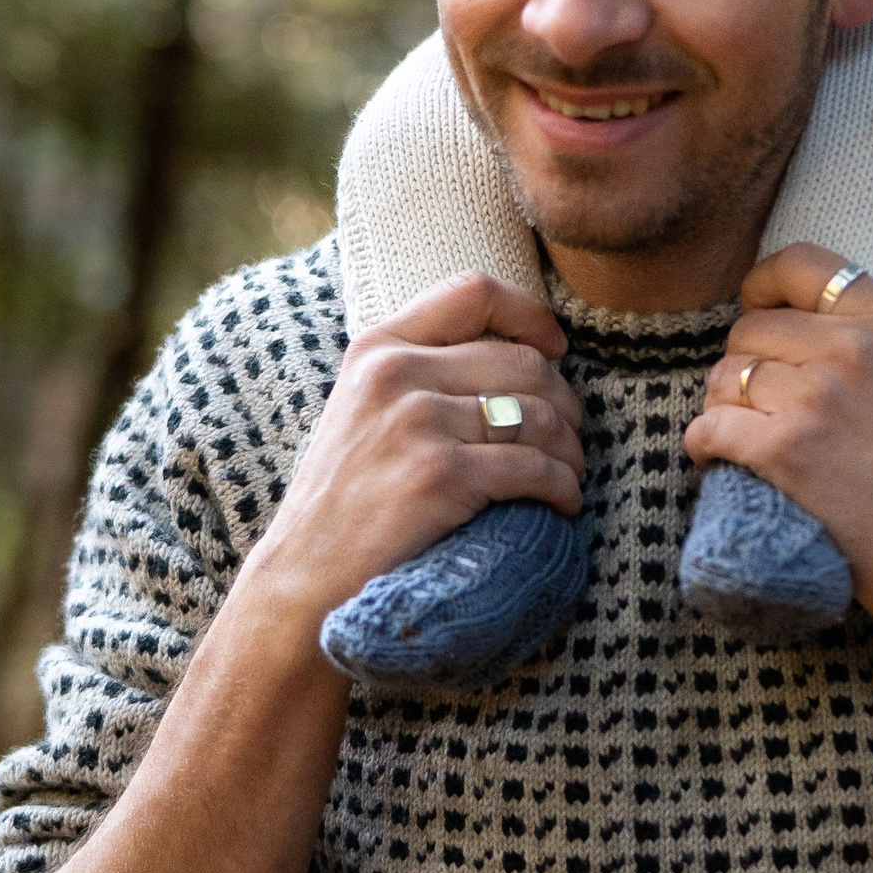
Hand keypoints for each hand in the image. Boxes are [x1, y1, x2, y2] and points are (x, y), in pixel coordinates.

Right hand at [249, 274, 584, 636]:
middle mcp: (396, 374)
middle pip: (524, 361)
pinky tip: (562, 504)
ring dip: (570, 451)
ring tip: (569, 475)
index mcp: (377, 348)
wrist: (302, 581)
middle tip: (569, 436)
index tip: (554, 349)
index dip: (530, 314)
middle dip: (565, 401)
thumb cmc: (343, 503)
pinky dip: (563, 488)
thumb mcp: (361, 411)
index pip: (472, 291)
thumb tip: (518, 357)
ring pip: (539, 416)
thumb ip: (417, 373)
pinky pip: (535, 469)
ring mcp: (418, 424)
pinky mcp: (441, 477)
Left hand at [683, 244, 872, 676]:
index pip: (805, 265)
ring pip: (725, 375)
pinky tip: (715, 457)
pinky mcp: (782, 447)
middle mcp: (851, 349)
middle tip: (752, 399)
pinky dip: (703, 443)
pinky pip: (710, 425)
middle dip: (743, 363)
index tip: (757, 307)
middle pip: (751, 328)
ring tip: (737, 434)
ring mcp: (814, 397)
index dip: (765, 283)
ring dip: (721, 405)